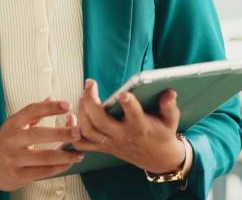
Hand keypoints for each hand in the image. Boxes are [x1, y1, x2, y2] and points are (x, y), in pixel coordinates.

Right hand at [0, 98, 83, 198]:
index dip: (50, 108)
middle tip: (77, 132)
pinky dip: (58, 168)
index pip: (31, 111)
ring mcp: (14, 159)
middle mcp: (12, 140)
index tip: (67, 105)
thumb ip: (34, 113)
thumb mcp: (15, 125)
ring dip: (64, 155)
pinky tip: (68, 163)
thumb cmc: (5, 144)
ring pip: (43, 157)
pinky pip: (42, 172)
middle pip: (38, 135)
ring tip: (78, 153)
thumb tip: (52, 98)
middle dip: (60, 133)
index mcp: (12, 124)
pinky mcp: (18, 175)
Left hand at [72, 79, 186, 173]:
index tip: (123, 93)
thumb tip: (169, 91)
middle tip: (90, 84)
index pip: (134, 115)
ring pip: (88, 130)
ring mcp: (111, 142)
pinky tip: (70, 118)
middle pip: (100, 121)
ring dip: (81, 112)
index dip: (128, 104)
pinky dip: (73, 132)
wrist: (158, 159)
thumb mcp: (171, 120)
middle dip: (91, 101)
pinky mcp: (103, 147)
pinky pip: (82, 143)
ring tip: (83, 94)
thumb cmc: (163, 133)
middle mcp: (123, 135)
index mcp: (140, 127)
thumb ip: (169, 106)